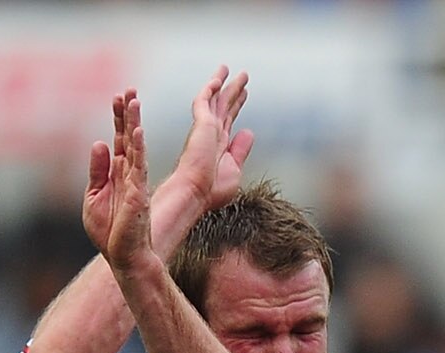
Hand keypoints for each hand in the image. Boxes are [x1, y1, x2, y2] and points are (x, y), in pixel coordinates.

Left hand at [84, 89, 157, 275]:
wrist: (123, 258)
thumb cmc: (109, 234)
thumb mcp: (93, 197)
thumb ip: (97, 171)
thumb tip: (99, 143)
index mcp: (118, 175)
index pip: (119, 140)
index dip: (118, 118)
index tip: (118, 96)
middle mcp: (129, 175)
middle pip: (128, 137)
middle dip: (128, 112)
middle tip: (129, 89)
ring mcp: (135, 183)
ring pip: (135, 147)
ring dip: (134, 123)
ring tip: (134, 100)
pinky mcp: (138, 195)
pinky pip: (138, 167)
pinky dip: (138, 148)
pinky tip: (138, 131)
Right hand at [169, 64, 253, 211]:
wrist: (195, 192)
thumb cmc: (210, 189)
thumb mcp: (233, 169)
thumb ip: (240, 150)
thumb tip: (248, 132)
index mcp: (218, 146)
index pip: (229, 120)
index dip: (237, 105)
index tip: (244, 93)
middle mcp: (211, 134)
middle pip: (223, 106)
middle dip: (232, 90)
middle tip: (241, 76)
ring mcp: (205, 128)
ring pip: (215, 99)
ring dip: (222, 82)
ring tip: (228, 68)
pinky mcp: (201, 124)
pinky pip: (204, 101)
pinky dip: (209, 89)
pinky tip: (216, 79)